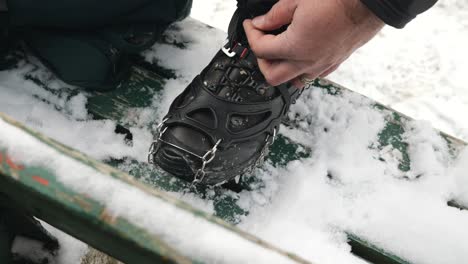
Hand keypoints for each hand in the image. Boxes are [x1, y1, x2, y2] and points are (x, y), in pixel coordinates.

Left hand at [243, 0, 383, 86]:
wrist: (369, 4)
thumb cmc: (339, 0)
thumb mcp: (298, 0)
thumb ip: (275, 15)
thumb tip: (261, 23)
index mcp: (296, 46)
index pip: (261, 49)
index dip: (251, 35)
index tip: (251, 25)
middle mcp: (307, 61)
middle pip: (272, 76)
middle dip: (261, 60)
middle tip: (261, 42)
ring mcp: (321, 65)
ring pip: (292, 80)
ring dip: (280, 68)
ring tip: (279, 50)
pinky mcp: (333, 63)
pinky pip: (311, 75)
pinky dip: (299, 68)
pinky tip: (299, 54)